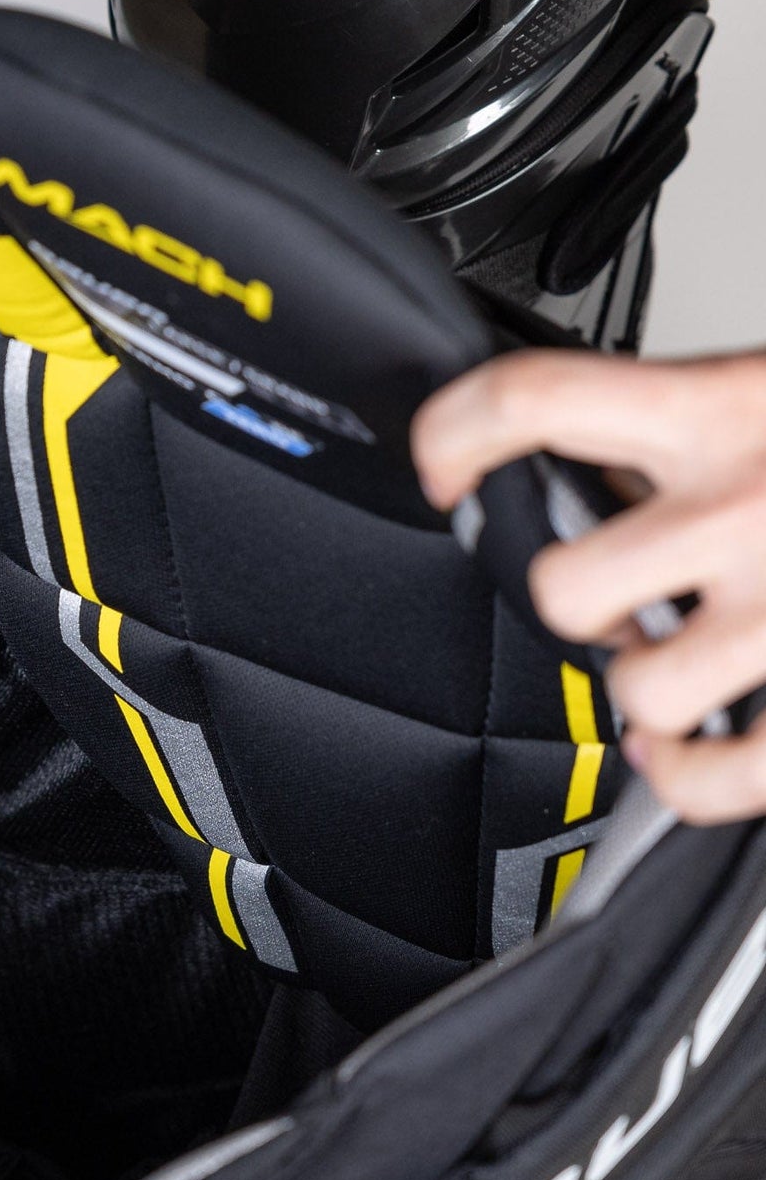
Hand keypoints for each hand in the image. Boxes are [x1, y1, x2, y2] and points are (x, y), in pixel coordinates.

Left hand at [413, 351, 765, 824]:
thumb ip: (689, 419)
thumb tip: (576, 448)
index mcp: (726, 407)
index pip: (534, 399)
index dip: (457, 432)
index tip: (444, 464)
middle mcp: (749, 504)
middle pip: (562, 582)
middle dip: (575, 599)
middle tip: (615, 594)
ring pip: (638, 690)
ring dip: (647, 690)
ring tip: (683, 664)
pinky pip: (715, 779)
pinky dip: (690, 779)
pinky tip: (693, 753)